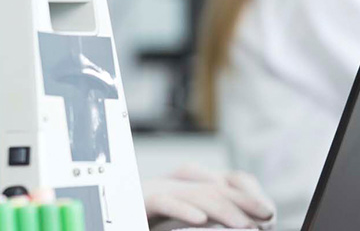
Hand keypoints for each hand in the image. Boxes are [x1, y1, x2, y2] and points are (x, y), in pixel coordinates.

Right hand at [143, 165, 275, 228]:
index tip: (268, 214)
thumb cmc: (154, 223)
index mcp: (184, 190)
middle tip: (267, 218)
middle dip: (244, 201)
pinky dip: (181, 208)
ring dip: (222, 208)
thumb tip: (247, 224)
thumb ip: (209, 216)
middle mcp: (170, 186)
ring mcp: (153, 192)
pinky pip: (160, 201)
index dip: (248, 193)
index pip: (223, 180)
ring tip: (244, 226)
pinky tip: (200, 219)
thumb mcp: (186, 221)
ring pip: (192, 193)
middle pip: (213, 186)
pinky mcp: (137, 203)